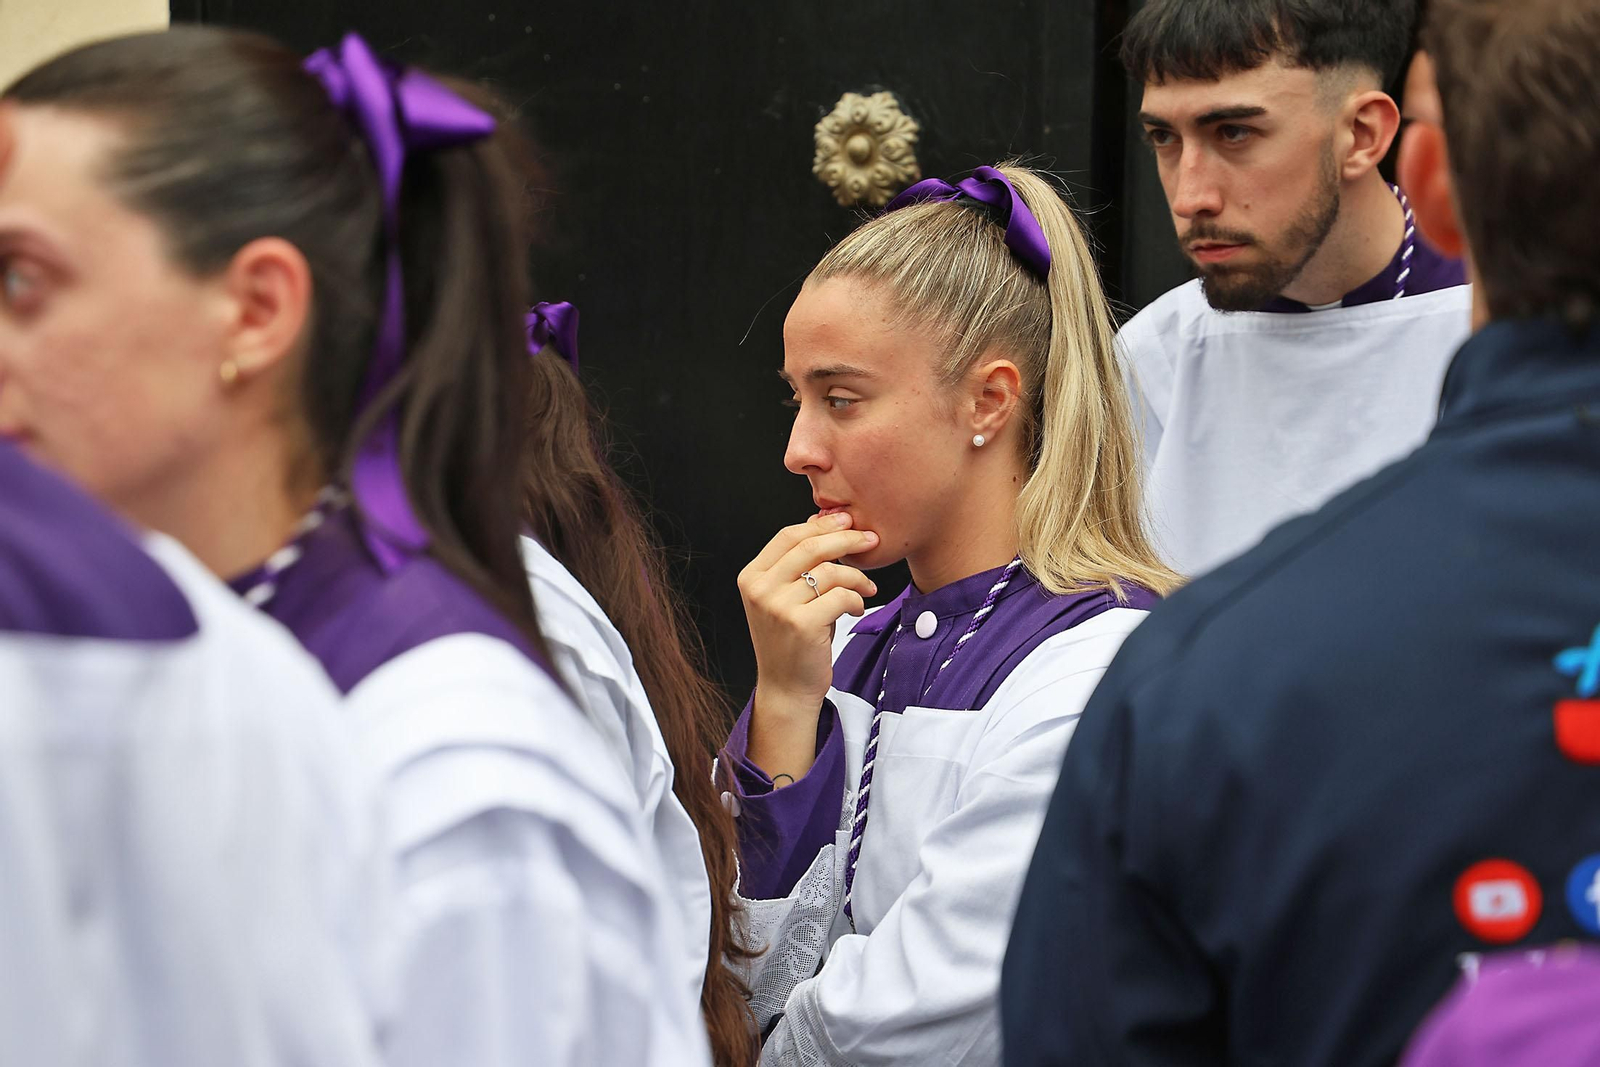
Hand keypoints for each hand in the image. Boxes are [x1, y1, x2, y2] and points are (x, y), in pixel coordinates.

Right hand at [738, 513, 877, 779]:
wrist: (786, 689)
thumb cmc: (791, 641)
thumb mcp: (784, 598)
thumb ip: (797, 564)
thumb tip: (821, 522)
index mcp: (752, 576)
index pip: (789, 535)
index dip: (822, 525)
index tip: (848, 521)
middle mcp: (760, 589)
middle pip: (810, 546)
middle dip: (846, 538)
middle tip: (870, 539)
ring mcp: (778, 607)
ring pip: (830, 571)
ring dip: (856, 577)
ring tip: (866, 588)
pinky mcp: (801, 624)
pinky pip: (840, 596)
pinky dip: (856, 600)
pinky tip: (857, 609)